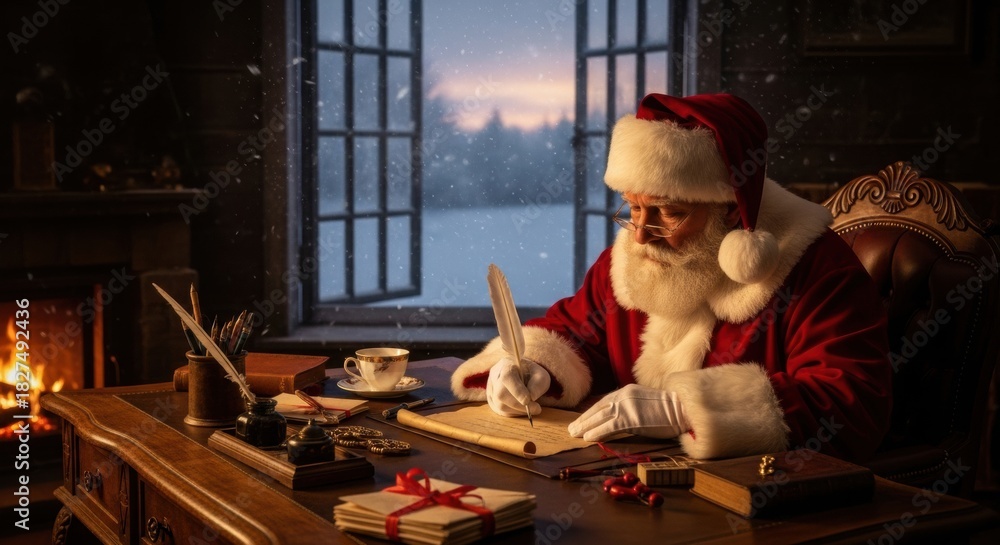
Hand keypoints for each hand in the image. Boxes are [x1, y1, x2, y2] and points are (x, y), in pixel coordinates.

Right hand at [486, 357, 550, 416]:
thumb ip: (538, 384)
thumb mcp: (540, 374)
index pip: (507, 377)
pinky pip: (500, 410)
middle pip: (501, 393)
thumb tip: (532, 397)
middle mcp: (495, 375)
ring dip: (518, 410)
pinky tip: (522, 408)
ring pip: (499, 404)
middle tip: (536, 408)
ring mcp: (491, 388)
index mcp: (507, 364)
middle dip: (519, 405)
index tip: (528, 400)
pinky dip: (513, 412)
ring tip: (530, 408)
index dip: (517, 391)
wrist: (522, 374)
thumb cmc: (531, 373)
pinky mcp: (491, 399)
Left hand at [568, 384, 688, 441]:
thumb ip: (629, 408)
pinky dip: (597, 432)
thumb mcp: (643, 403)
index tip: (581, 420)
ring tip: (575, 433)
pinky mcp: (632, 418)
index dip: (591, 413)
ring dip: (586, 426)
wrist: (683, 409)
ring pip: (600, 417)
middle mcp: (623, 396)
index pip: (603, 403)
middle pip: (598, 409)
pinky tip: (588, 437)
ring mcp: (627, 406)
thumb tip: (617, 420)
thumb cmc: (667, 410)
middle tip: (572, 428)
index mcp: (626, 392)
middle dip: (584, 419)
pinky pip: (610, 426)